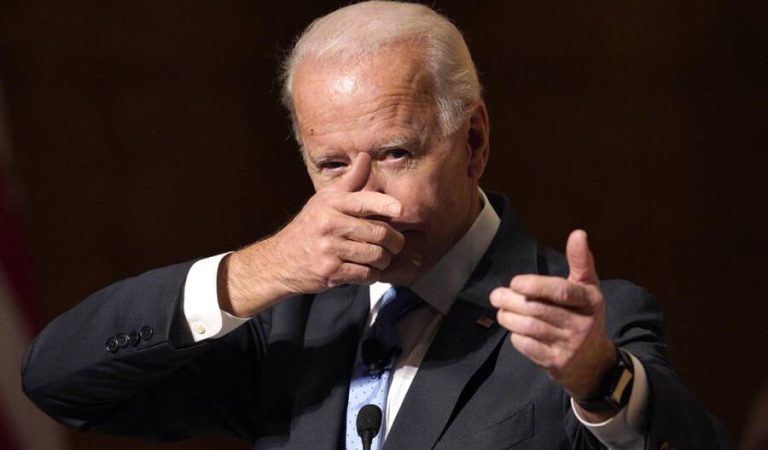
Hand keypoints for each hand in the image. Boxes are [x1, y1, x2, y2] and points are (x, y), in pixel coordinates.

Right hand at [221, 153, 404, 316]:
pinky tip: (368, 270)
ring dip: (385, 260)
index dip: (385, 204)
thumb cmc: (310, 226)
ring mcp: (329, 249)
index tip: (400, 209)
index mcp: (330, 203)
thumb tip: (366, 156)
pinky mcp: (330, 271)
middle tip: (395, 244)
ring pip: (375, 255)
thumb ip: (350, 181)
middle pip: (378, 232)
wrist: (280, 260)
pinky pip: (365, 274)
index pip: (363, 201)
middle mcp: (329, 224)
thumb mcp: (325, 199)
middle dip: (394, 241)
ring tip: (382, 258)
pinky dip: (372, 274)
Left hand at [490, 230, 616, 403]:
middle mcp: (583, 323)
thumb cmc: (583, 316)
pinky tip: (514, 330)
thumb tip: (578, 233)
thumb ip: (580, 262)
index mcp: (591, 300)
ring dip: (509, 317)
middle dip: (511, 300)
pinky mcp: (557, 363)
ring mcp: (570, 346)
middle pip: (538, 309)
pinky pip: (527, 346)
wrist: (593, 362)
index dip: (536, 285)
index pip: (561, 291)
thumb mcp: (587, 289)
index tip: (515, 282)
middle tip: (496, 295)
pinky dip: (516, 337)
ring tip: (501, 310)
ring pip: (530, 327)